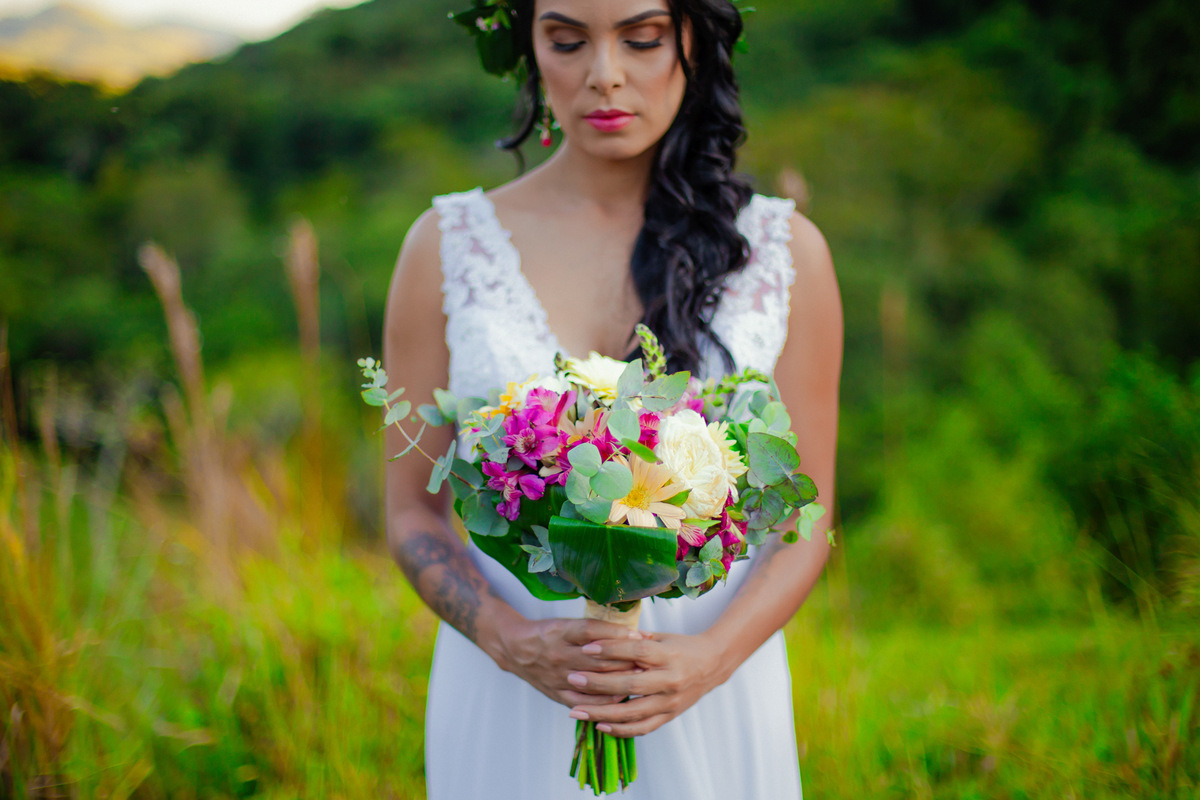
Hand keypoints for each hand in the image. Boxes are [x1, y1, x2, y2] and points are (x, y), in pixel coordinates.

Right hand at [493, 616, 645, 708]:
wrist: (517, 650)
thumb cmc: (549, 633)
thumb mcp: (567, 623)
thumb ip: (595, 629)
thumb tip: (631, 631)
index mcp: (562, 632)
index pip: (593, 631)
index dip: (617, 633)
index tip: (639, 635)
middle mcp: (560, 654)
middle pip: (598, 659)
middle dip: (626, 659)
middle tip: (649, 660)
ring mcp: (558, 676)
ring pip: (594, 681)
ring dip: (619, 680)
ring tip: (641, 679)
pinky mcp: (557, 693)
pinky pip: (584, 701)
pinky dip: (604, 701)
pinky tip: (621, 698)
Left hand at [564, 631, 728, 736]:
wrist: (713, 664)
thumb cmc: (682, 647)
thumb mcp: (662, 636)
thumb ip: (635, 639)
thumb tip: (603, 636)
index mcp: (668, 655)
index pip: (636, 651)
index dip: (610, 650)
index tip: (586, 648)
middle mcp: (670, 680)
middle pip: (631, 685)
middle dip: (599, 684)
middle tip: (573, 679)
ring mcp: (670, 701)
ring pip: (633, 712)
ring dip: (602, 713)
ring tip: (576, 710)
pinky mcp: (670, 716)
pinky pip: (643, 728)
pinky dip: (620, 730)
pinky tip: (600, 725)